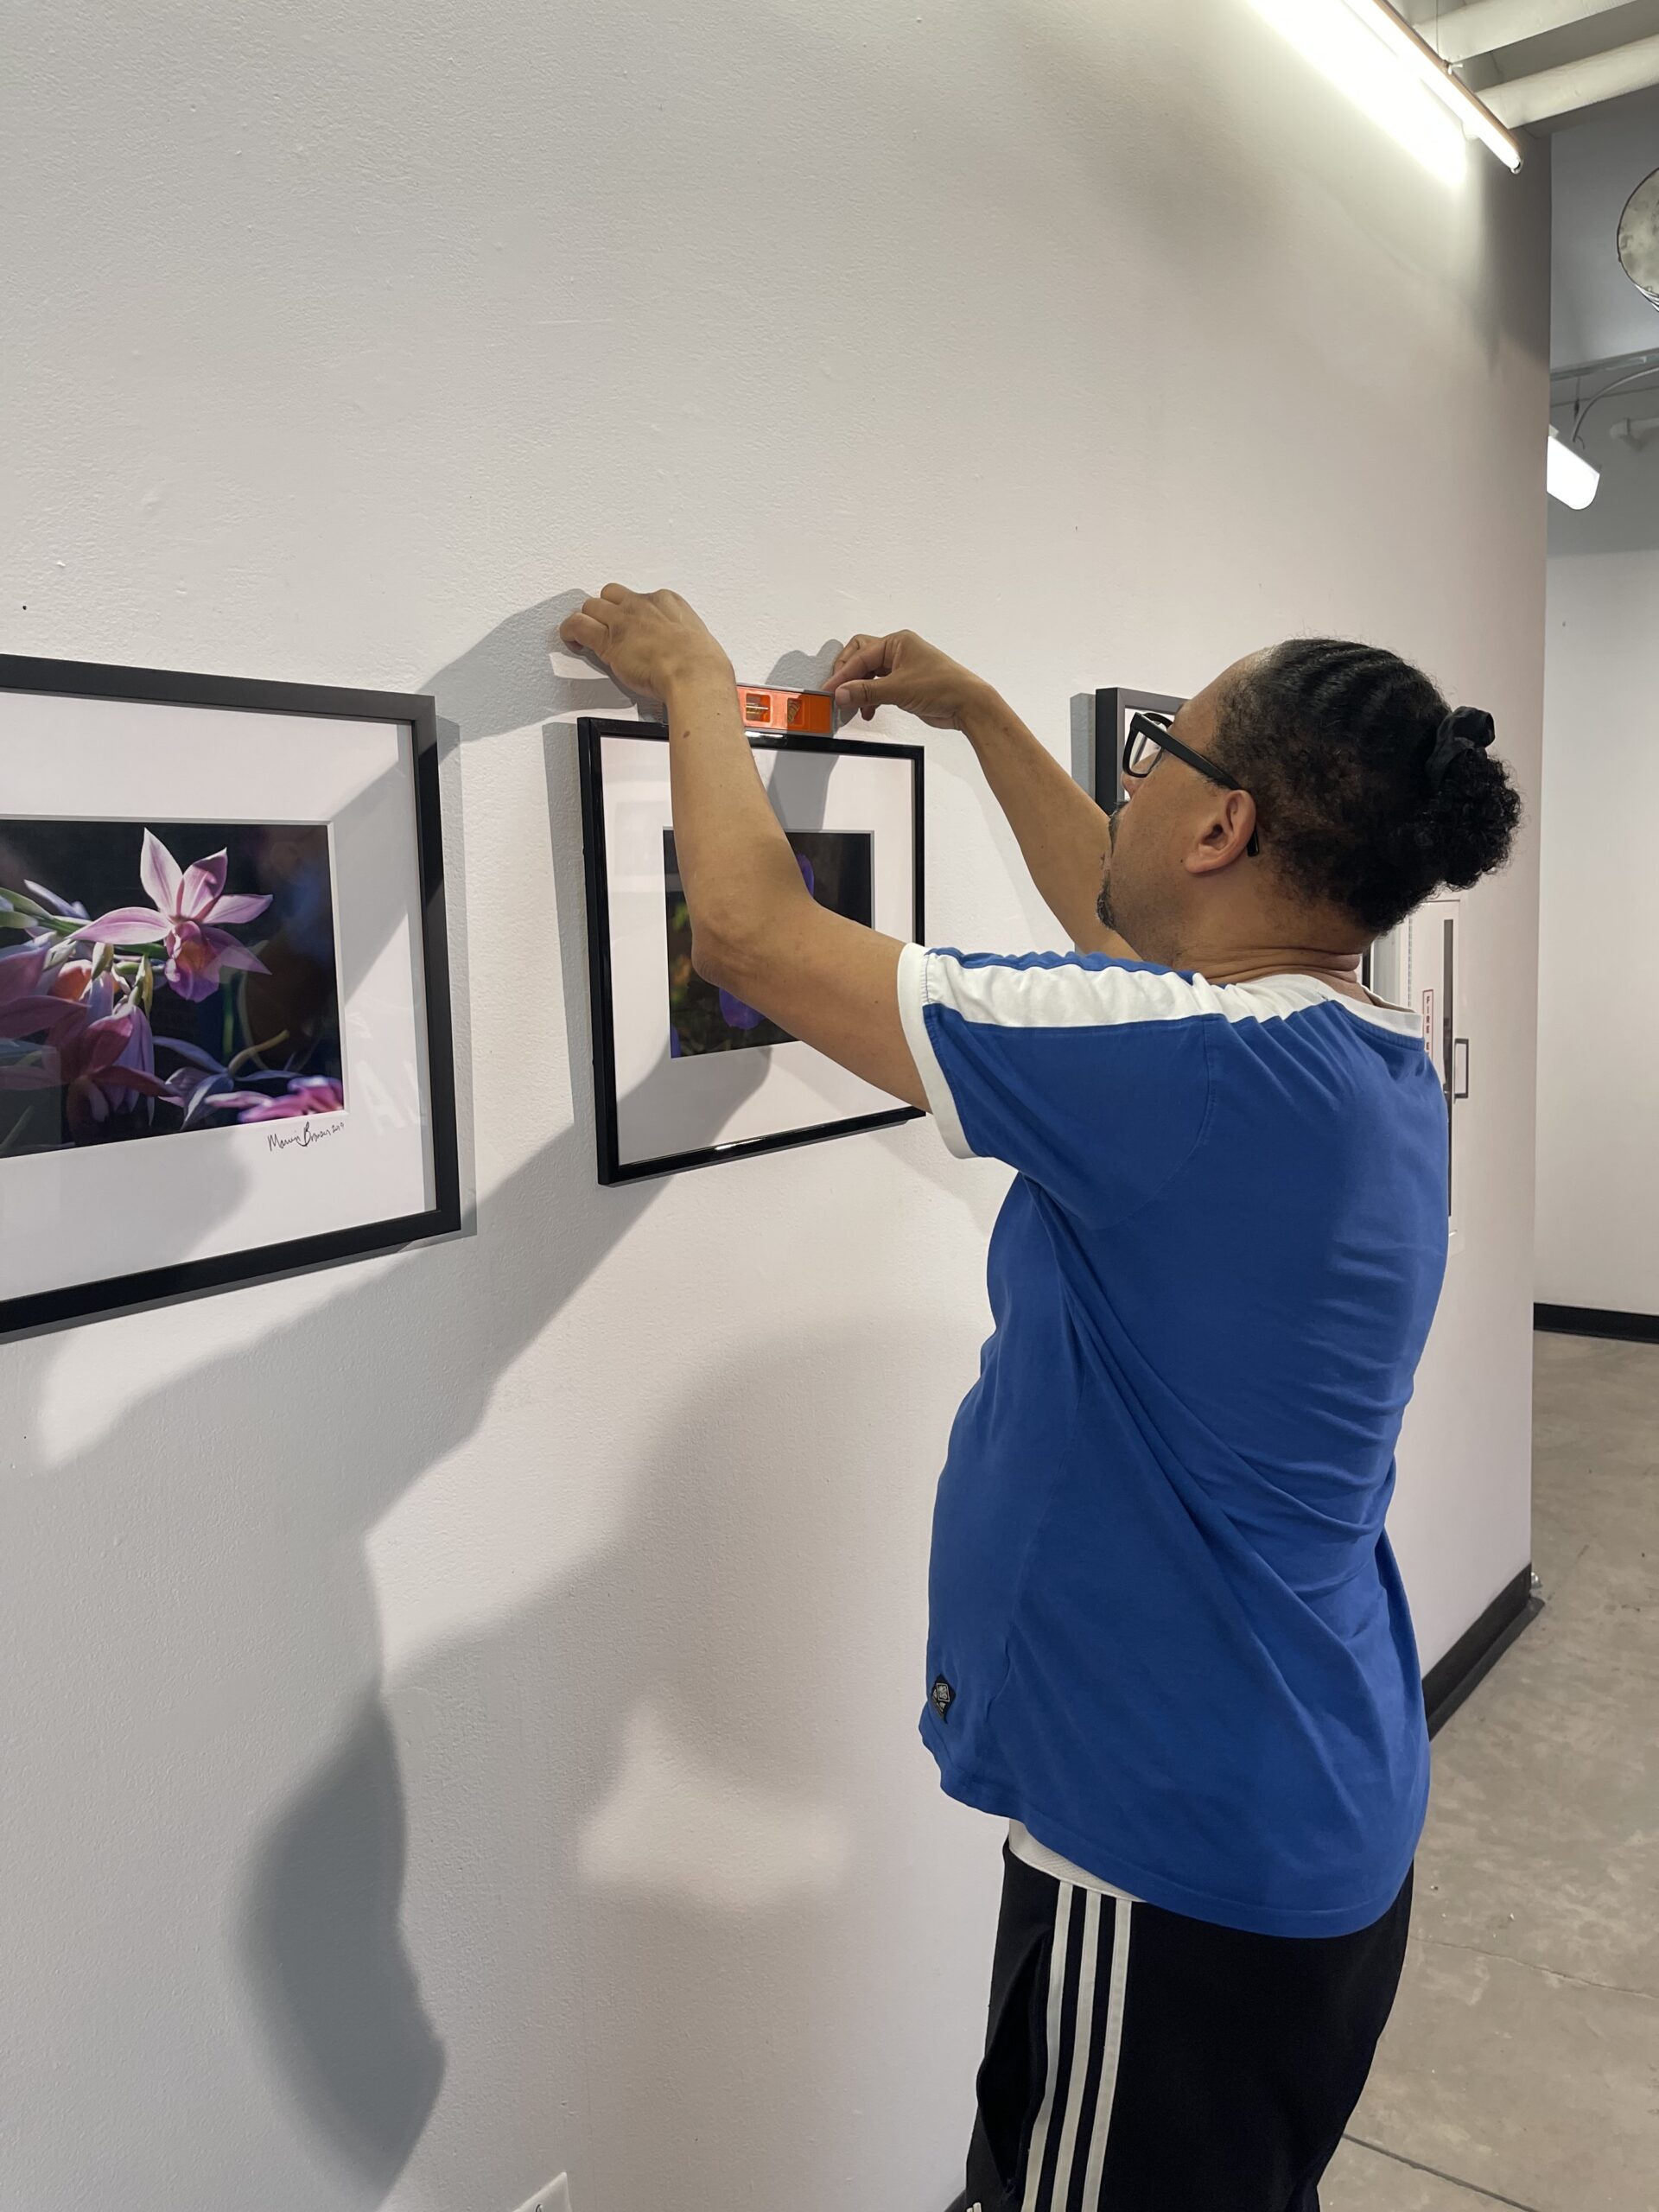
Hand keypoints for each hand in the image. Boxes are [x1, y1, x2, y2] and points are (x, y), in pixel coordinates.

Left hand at [559, 585, 733, 700]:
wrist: (694, 674)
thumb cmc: (701, 664)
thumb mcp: (699, 642)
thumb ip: (683, 641)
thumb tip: (683, 653)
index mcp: (668, 601)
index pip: (640, 597)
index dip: (632, 612)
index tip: (632, 625)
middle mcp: (643, 604)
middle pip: (612, 595)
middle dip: (607, 609)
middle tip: (606, 625)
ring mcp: (623, 619)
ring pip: (592, 606)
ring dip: (589, 619)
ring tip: (586, 632)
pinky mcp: (608, 640)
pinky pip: (577, 626)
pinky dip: (570, 631)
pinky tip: (572, 640)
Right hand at [825, 630, 988, 729]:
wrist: (967, 704)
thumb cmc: (944, 686)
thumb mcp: (898, 689)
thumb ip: (867, 692)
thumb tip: (842, 693)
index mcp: (897, 642)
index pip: (860, 655)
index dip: (843, 674)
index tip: (831, 690)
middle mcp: (898, 651)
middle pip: (860, 659)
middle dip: (848, 676)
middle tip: (839, 693)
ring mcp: (901, 668)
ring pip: (869, 676)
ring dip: (860, 691)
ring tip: (853, 705)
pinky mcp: (904, 685)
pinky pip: (878, 688)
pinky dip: (871, 699)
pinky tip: (869, 710)